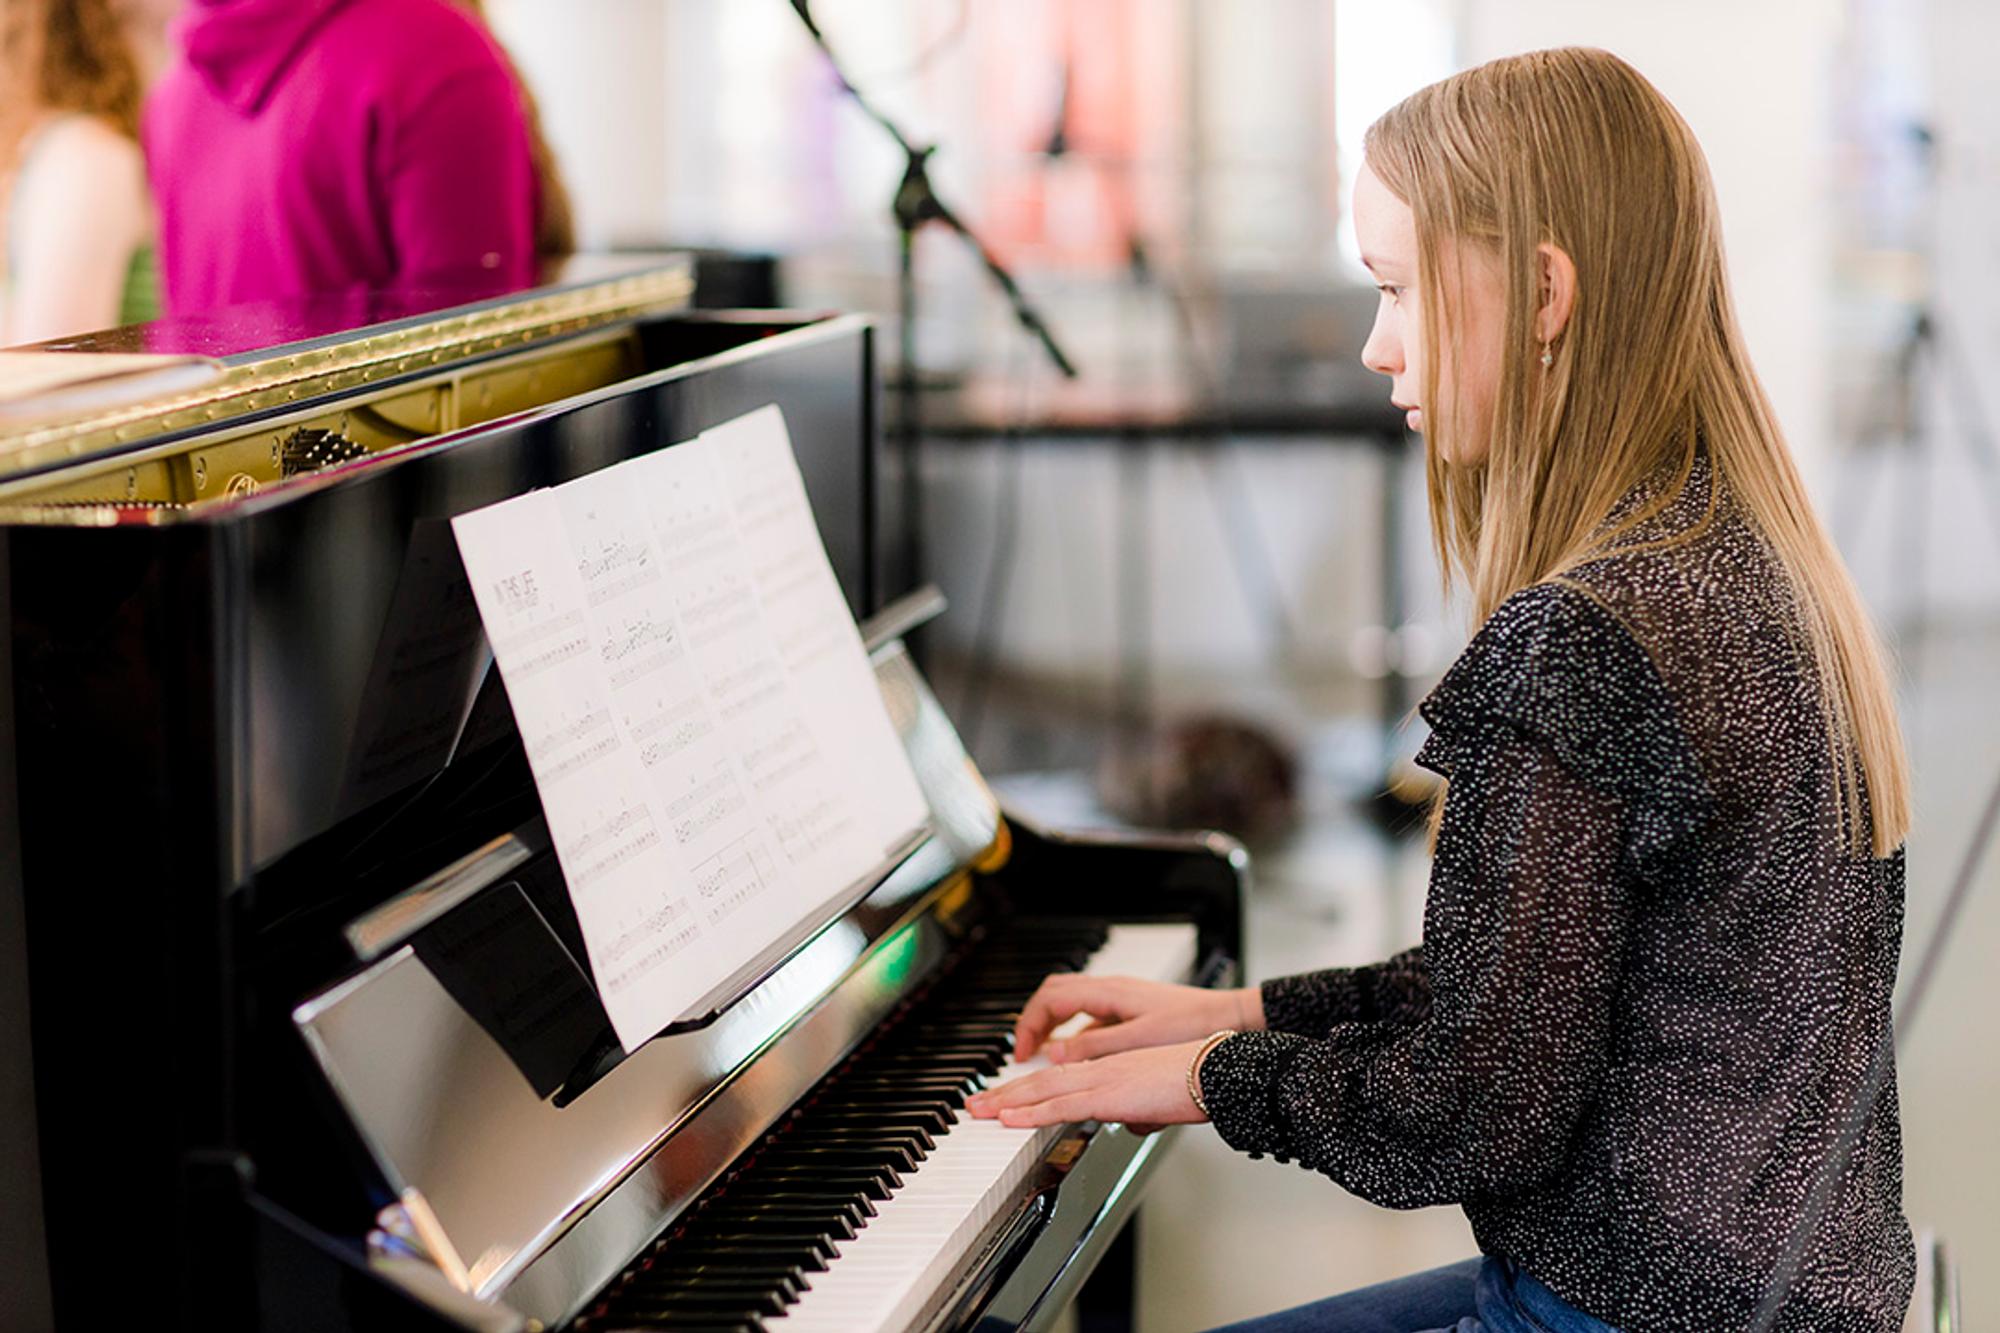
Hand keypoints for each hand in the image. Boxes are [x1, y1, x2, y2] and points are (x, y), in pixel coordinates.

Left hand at [966, 1040, 1212, 1130]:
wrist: (1218, 1071)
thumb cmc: (1199, 1083)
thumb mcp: (1162, 1101)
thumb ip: (1142, 1112)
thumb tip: (1133, 1124)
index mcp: (1113, 1066)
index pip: (1061, 1077)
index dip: (1030, 1087)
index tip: (1006, 1098)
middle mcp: (1101, 1067)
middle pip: (1041, 1080)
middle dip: (1004, 1093)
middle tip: (975, 1104)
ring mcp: (1103, 1079)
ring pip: (1042, 1089)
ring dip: (1006, 1101)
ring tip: (978, 1112)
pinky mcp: (1109, 1095)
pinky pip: (1061, 1105)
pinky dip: (1032, 1113)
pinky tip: (1010, 1119)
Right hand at [1011, 975, 1261, 1063]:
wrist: (1228, 1019)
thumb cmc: (1191, 1026)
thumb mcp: (1138, 1041)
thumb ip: (1094, 1047)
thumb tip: (1054, 1056)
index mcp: (1108, 993)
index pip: (1050, 1000)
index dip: (1029, 1026)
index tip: (1021, 1053)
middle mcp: (1110, 990)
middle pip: (1054, 996)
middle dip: (1033, 1023)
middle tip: (1022, 1052)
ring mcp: (1120, 998)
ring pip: (1071, 1004)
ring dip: (1052, 1027)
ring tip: (1041, 1055)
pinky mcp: (1131, 1010)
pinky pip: (1089, 1014)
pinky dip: (1073, 1032)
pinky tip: (1076, 1056)